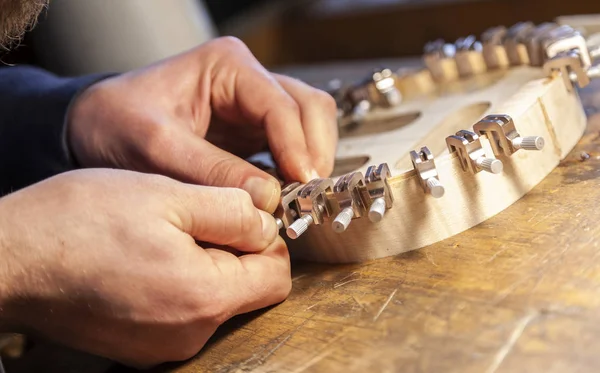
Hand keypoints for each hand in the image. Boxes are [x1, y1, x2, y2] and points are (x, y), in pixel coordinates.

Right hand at [0, 169, 290, 366]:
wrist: (10, 258)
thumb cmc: (80, 221)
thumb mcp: (169, 196)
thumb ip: (232, 211)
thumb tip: (267, 225)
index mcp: (204, 298)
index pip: (276, 276)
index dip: (267, 241)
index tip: (242, 216)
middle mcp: (189, 335)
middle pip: (246, 290)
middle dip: (234, 251)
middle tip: (196, 218)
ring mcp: (162, 346)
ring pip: (214, 300)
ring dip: (204, 265)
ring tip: (163, 235)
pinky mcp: (139, 346)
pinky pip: (182, 313)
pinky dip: (178, 284)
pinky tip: (146, 258)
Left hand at [67, 36, 338, 212]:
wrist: (95, 129)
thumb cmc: (116, 123)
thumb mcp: (155, 145)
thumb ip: (210, 169)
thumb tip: (266, 197)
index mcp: (227, 66)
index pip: (279, 103)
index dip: (296, 145)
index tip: (301, 182)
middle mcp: (248, 81)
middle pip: (309, 108)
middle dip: (314, 151)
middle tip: (308, 194)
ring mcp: (254, 107)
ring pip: (309, 126)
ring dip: (311, 161)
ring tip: (301, 199)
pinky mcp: (253, 133)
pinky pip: (292, 146)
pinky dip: (297, 170)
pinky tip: (288, 195)